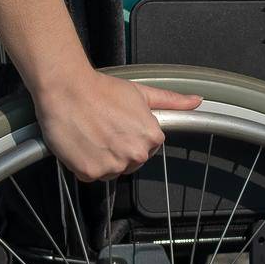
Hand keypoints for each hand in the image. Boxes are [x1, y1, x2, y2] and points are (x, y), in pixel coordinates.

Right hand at [31, 67, 202, 182]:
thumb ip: (171, 100)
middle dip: (117, 150)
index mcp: (152, 138)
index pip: (146, 149)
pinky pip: (90, 174)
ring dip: (101, 159)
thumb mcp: (142, 93)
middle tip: (102, 129)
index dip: (130, 137)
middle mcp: (136, 155)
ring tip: (90, 134)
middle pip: (129, 162)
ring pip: (110, 170)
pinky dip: (84, 163)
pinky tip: (80, 143)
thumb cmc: (102, 89)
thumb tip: (198, 101)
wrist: (67, 89)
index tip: (118, 126)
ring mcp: (113, 165)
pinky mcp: (90, 172)